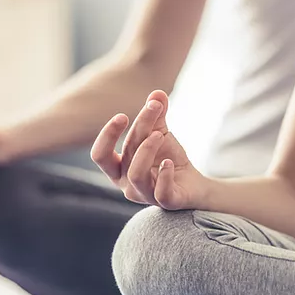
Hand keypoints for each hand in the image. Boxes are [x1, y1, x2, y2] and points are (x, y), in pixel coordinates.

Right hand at [91, 90, 207, 209]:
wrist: (194, 184)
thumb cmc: (168, 159)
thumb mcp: (160, 133)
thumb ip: (156, 114)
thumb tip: (157, 92)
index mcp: (118, 169)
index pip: (100, 155)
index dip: (107, 136)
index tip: (123, 116)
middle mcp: (127, 185)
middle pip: (122, 158)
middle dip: (135, 132)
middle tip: (150, 110)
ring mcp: (145, 195)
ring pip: (136, 174)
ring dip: (147, 149)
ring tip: (161, 134)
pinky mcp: (167, 202)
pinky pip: (161, 193)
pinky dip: (164, 175)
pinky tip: (169, 162)